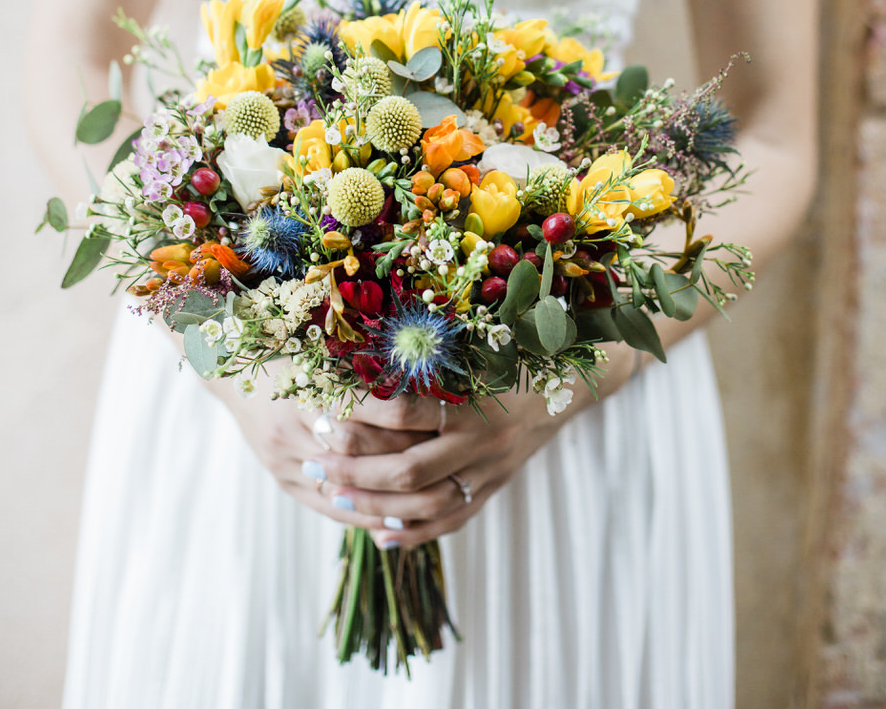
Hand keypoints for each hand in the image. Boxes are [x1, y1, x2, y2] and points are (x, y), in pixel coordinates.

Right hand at [222, 373, 435, 528]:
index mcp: (303, 386)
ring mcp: (282, 458)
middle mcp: (290, 426)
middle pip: (356, 449)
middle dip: (401, 456)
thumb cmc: (287, 353)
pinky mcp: (282, 479)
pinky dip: (363, 514)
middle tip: (443, 458)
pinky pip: (328, 507)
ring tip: (428, 494)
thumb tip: (422, 384)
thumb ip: (364, 370)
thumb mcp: (322, 353)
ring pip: (345, 486)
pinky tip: (395, 519)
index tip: (440, 416)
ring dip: (386, 494)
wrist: (231, 373)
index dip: (405, 417)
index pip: (365, 408)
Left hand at [305, 343, 637, 547]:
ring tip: (336, 499)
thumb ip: (424, 361)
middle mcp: (482, 440)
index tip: (324, 417)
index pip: (406, 415)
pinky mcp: (493, 491)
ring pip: (426, 504)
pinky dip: (414, 534)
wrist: (568, 384)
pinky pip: (451, 523)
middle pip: (409, 469)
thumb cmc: (510, 354)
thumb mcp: (472, 348)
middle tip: (316, 466)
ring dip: (377, 506)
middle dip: (356, 471)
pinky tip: (380, 536)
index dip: (361, 419)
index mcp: (472, 398)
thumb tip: (360, 360)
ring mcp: (489, 472)